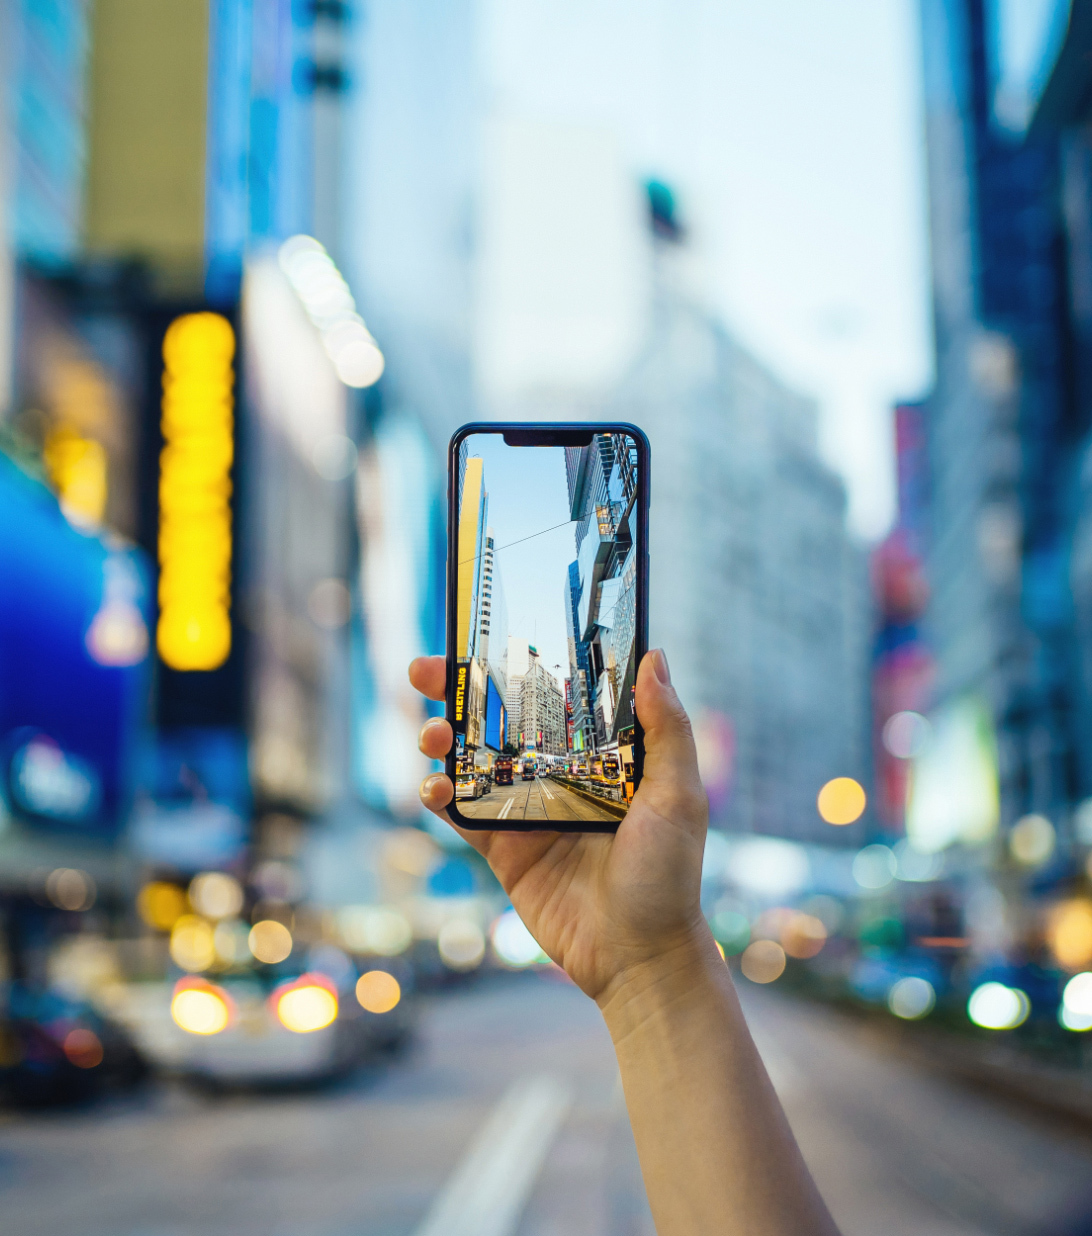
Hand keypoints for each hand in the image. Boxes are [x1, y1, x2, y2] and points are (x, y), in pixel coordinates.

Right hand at [409, 650, 716, 1004]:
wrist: (637, 956)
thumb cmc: (669, 875)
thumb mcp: (678, 795)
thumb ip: (666, 729)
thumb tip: (655, 657)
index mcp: (599, 753)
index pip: (553, 695)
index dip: (518, 664)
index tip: (487, 634)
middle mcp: (558, 773)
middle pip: (499, 719)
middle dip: (458, 691)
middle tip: (425, 670)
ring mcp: (526, 809)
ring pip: (470, 759)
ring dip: (440, 738)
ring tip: (431, 733)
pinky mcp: (503, 848)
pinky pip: (461, 813)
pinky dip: (438, 795)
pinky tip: (433, 785)